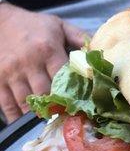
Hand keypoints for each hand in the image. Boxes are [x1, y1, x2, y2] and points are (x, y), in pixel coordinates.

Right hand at [0, 4, 85, 122]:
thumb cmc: (34, 26)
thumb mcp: (59, 26)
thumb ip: (79, 38)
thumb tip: (100, 51)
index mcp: (47, 49)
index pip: (63, 76)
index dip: (73, 92)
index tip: (84, 105)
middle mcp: (28, 63)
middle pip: (44, 93)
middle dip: (57, 108)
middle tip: (69, 120)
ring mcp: (11, 73)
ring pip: (26, 102)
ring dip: (39, 116)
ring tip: (52, 124)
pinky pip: (6, 104)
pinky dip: (16, 117)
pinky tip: (26, 125)